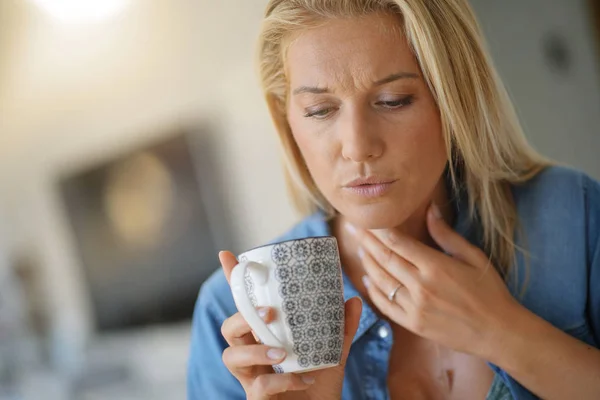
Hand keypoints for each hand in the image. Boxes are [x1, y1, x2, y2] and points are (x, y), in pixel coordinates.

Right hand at [219, 251, 361, 399]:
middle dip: (242, 316)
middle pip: (228, 328)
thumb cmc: (319, 385)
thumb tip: (354, 300)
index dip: (233, 282)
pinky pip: (259, 386)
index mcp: (265, 337)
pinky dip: (283, 381)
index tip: (226, 254)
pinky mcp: (257, 399)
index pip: (245, 306)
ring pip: (231, 356)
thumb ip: (341, 328)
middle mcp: (253, 355)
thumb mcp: (333, 353)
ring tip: (282, 351)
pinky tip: (304, 379)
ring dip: (255, 350)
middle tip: (270, 313)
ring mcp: (251, 378)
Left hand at [346, 203, 519, 356]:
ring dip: (368, 263)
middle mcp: (421, 286)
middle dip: (368, 242)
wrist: (499, 331)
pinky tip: (368, 279)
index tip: (369, 220)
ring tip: (361, 249)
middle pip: (385, 259)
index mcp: (436, 266)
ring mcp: (415, 307)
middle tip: (355, 230)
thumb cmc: (490, 291)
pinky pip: (385, 305)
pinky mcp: (413, 324)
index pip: (398, 242)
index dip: (380, 230)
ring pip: (381, 281)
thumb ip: (446, 234)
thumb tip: (430, 208)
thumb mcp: (473, 256)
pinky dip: (373, 291)